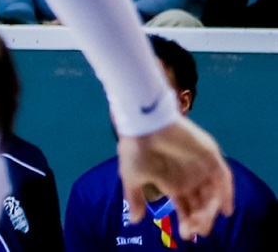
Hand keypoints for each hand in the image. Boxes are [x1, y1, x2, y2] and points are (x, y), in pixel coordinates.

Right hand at [118, 118, 233, 237]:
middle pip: (202, 205)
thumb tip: (134, 221)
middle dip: (200, 220)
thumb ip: (135, 198)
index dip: (187, 222)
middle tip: (194, 229)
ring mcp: (201, 167)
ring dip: (211, 210)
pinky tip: (225, 209)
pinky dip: (227, 193)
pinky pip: (224, 178)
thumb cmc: (135, 149)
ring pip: (213, 194)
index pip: (186, 208)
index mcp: (172, 183)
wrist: (142, 124)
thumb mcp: (131, 177)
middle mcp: (189, 178)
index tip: (185, 234)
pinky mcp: (210, 156)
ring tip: (203, 220)